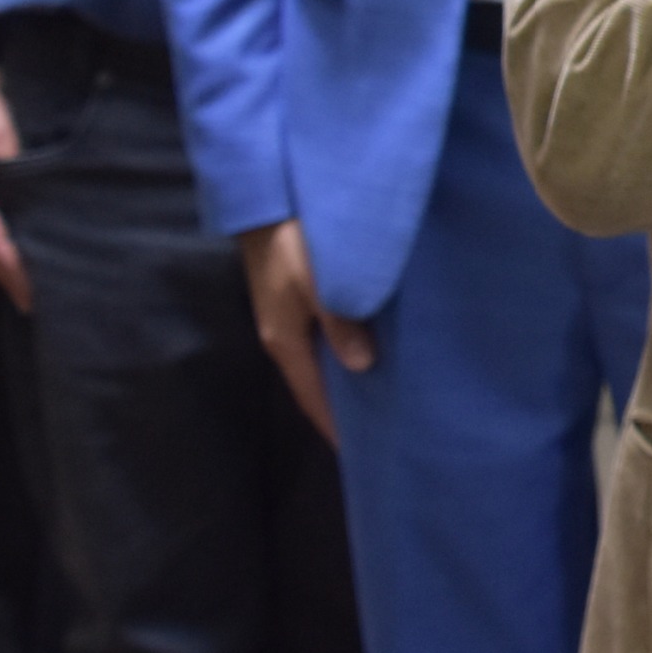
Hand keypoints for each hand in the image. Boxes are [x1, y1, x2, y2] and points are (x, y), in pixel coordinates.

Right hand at [239, 217, 370, 444]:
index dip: (335, 425)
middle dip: (344, 408)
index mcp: (284, 342)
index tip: (361, 453)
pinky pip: (325, 337)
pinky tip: (371, 351)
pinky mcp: (297, 297)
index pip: (313, 397)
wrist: (267, 199)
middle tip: (382, 430)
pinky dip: (346, 351)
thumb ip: (340, 323)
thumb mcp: (317, 283)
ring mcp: (289, 316)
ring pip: (322, 360)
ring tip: (385, 397)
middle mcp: (284, 336)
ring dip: (347, 379)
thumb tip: (363, 366)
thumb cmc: (291, 241)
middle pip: (317, 383)